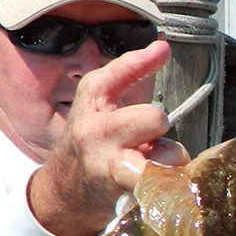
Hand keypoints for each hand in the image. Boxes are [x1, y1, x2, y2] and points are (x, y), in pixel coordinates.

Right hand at [27, 40, 181, 235]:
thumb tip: (161, 45)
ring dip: (168, 159)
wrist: (66, 190)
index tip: (163, 49)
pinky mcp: (121, 187)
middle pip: (155, 117)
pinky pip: (165, 179)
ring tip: (146, 162)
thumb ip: (133, 79)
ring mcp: (106, 160)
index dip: (141, 61)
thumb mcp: (105, 107)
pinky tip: (151, 181)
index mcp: (91, 101)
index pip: (116, 74)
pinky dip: (169, 181)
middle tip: (146, 138)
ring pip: (167, 152)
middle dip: (159, 127)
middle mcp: (94, 129)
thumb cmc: (96, 144)